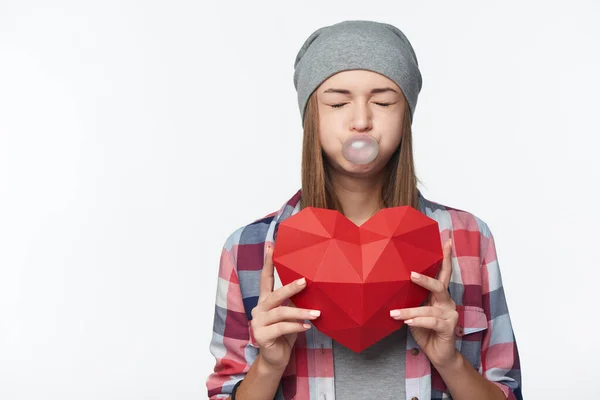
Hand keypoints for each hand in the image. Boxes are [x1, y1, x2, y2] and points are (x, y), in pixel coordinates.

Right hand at [250, 245, 320, 371]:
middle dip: (291, 287)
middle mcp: (259, 308)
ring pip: (281, 312)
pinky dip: (296, 327)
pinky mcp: (261, 336)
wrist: (275, 359)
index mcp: (265, 300)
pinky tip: (307, 327)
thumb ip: (293, 301)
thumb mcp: (290, 314)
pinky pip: (281, 328)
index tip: (271, 246)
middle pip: (275, 294)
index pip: (265, 278)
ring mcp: (258, 322)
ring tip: (316, 314)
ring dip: (300, 312)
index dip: (267, 262)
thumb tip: (309, 286)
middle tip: (306, 281)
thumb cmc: (285, 334)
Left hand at [390, 239, 458, 367]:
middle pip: (439, 285)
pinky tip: (408, 322)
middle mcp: (447, 302)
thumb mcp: (414, 312)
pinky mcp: (450, 327)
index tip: (446, 242)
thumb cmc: (424, 331)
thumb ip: (411, 300)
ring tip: (394, 313)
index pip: (444, 273)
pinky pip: (432, 321)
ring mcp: (450, 314)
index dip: (446, 258)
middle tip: (410, 274)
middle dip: (424, 279)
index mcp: (439, 296)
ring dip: (409, 311)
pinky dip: (418, 320)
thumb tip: (392, 288)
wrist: (438, 354)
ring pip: (429, 307)